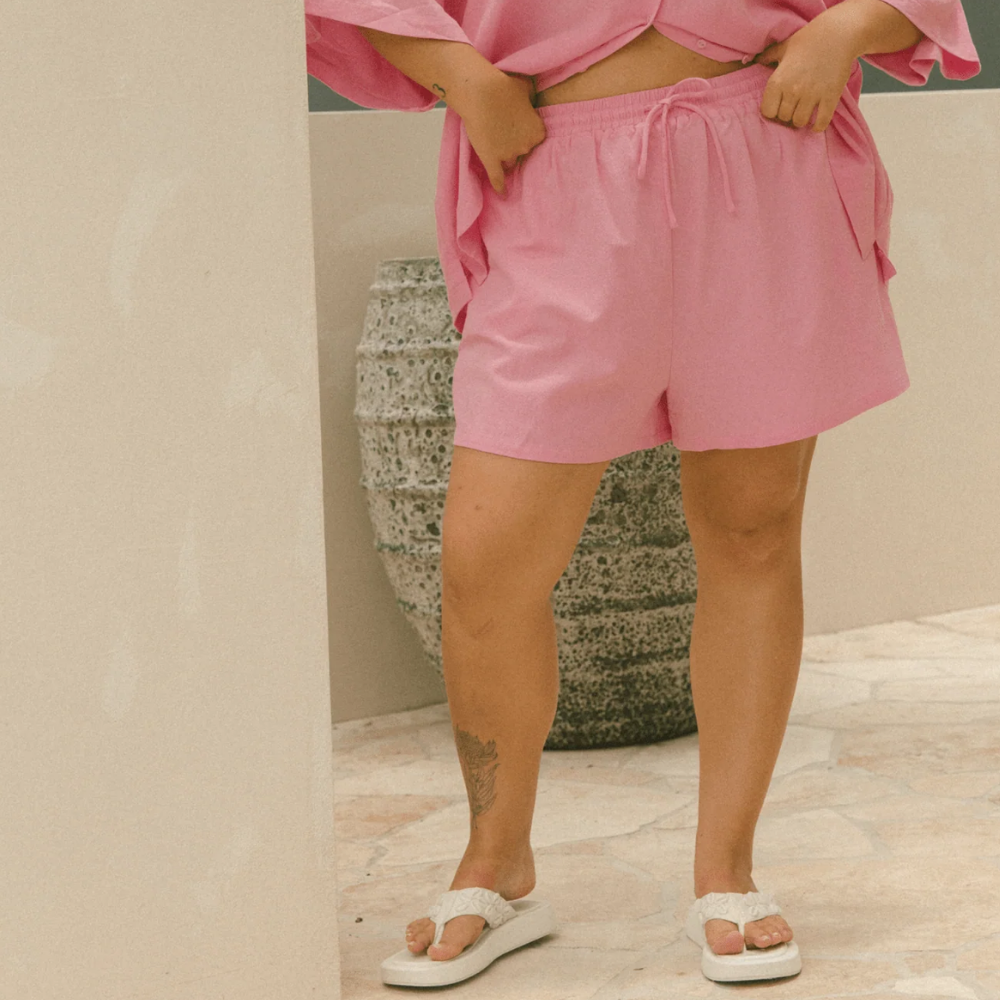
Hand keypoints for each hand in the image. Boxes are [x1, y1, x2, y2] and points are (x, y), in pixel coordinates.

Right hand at [460, 71, 546, 196]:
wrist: (481, 91)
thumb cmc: (504, 85)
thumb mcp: (527, 87)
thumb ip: (532, 98)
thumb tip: (531, 101)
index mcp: (538, 132)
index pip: (535, 138)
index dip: (524, 132)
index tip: (517, 126)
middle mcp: (526, 146)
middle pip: (522, 151)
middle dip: (514, 143)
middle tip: (503, 130)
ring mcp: (508, 155)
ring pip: (508, 161)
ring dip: (503, 155)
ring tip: (494, 142)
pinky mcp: (491, 160)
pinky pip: (497, 178)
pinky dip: (499, 186)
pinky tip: (502, 194)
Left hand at [751, 18, 857, 132]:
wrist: (838, 33)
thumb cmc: (809, 39)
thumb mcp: (784, 47)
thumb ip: (768, 57)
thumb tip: (754, 61)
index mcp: (778, 81)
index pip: (767, 112)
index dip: (772, 111)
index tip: (778, 106)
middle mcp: (793, 91)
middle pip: (784, 118)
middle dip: (787, 114)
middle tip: (793, 108)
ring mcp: (812, 95)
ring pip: (800, 122)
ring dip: (801, 120)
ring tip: (804, 112)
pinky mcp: (830, 97)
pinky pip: (821, 122)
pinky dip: (818, 126)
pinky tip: (816, 123)